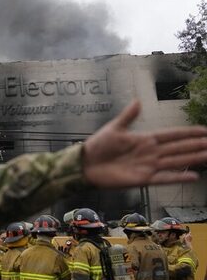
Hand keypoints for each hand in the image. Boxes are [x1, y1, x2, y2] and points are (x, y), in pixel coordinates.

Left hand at [83, 101, 206, 187]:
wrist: (85, 165)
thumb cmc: (98, 146)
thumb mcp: (113, 128)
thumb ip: (128, 116)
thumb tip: (138, 101)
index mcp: (145, 139)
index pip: (172, 135)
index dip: (188, 133)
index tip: (204, 131)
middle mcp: (150, 152)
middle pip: (178, 148)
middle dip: (196, 145)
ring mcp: (148, 166)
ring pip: (176, 161)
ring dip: (192, 159)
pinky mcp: (142, 179)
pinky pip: (163, 178)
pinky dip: (178, 177)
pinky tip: (193, 176)